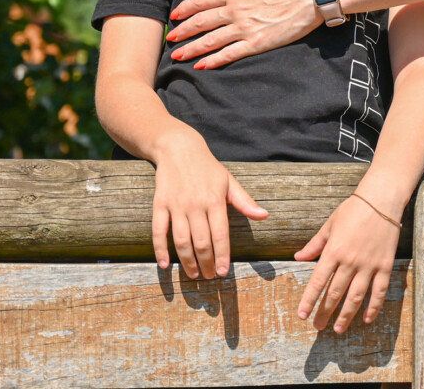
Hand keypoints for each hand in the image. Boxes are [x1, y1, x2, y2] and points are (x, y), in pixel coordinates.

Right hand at [151, 132, 267, 279]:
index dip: (222, 256)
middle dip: (206, 264)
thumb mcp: (229, 181)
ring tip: (193, 274)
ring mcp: (176, 205)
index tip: (223, 272)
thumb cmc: (208, 168)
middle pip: (201, 242)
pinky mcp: (160, 204)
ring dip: (187, 261)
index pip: (220, 234)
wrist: (178, 148)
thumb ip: (245, 201)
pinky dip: (160, 249)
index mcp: (215, 200)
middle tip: (209, 277)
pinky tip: (165, 264)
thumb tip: (264, 216)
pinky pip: (159, 230)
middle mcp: (196, 204)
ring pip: (181, 240)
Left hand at [167, 0, 320, 68]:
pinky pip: (231, 53)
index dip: (186, 8)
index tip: (175, 15)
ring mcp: (246, 28)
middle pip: (201, 22)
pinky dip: (214, 60)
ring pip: (211, 40)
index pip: (202, 0)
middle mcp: (236, 11)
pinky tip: (202, 65)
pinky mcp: (258, 43)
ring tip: (177, 56)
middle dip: (183, 31)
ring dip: (192, 48)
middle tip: (170, 38)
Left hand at [294, 195, 400, 331]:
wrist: (381, 200)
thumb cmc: (352, 210)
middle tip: (317, 327)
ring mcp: (369, 265)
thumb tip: (298, 258)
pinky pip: (379, 291)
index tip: (302, 315)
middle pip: (335, 293)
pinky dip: (373, 307)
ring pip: (356, 297)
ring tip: (338, 329)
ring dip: (346, 315)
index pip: (318, 281)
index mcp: (333, 251)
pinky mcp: (384, 266)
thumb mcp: (329, 225)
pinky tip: (367, 319)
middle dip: (325, 312)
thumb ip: (314, 245)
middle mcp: (350, 261)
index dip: (309, 300)